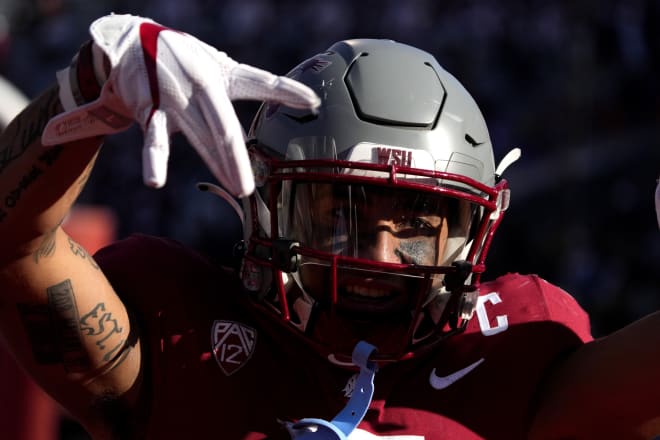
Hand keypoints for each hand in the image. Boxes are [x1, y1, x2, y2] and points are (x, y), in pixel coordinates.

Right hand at [42, 14, 319, 195]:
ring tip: (237, 188)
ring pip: (199, 137)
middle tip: (253, 185)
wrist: (133, 44)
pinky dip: (154, 159)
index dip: (286, 91)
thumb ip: (260, 84)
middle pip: (225, 127)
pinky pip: (153, 138)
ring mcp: (175, 98)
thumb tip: (309, 101)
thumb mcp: (223, 69)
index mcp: (221, 75)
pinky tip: (155, 181)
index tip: (312, 101)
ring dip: (218, 165)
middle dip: (239, 157)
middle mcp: (200, 85)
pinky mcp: (150, 110)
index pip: (260, 83)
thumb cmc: (188, 62)